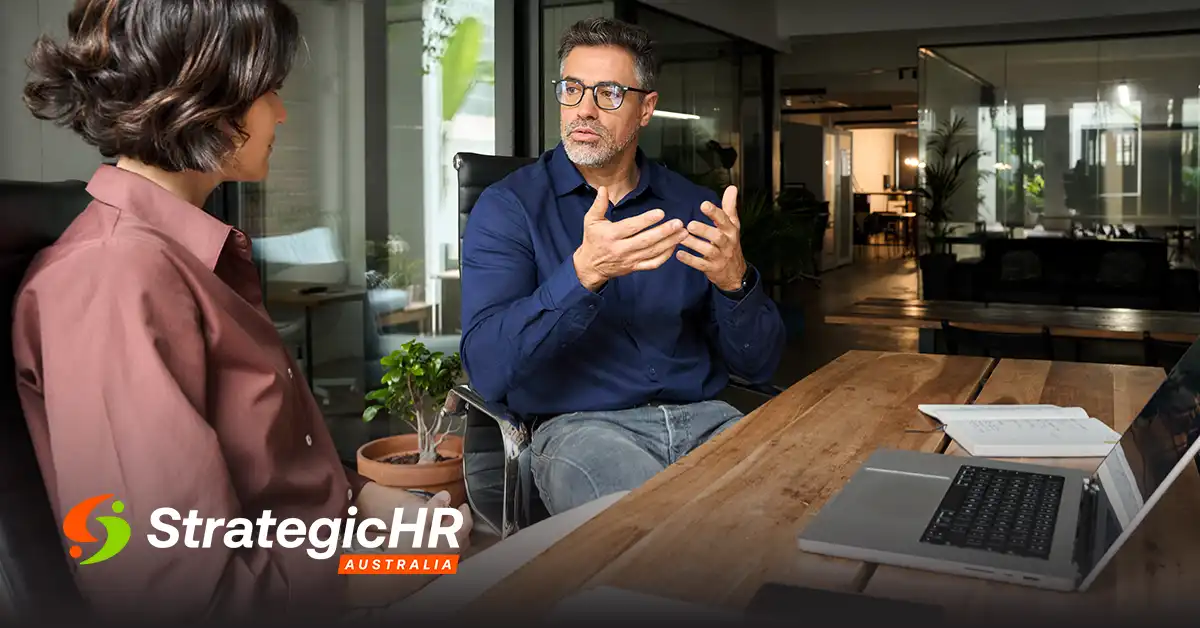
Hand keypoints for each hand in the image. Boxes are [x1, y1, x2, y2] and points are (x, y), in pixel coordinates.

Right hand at [344, 485, 473, 609]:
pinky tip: (429, 541)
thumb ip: (435, 507)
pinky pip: (443, 555)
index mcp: (454, 541)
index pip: (466, 524)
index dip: (465, 512)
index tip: (462, 506)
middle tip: (452, 515)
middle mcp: (453, 555)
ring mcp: (443, 565)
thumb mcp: (420, 520)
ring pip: (453, 547)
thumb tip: (446, 495)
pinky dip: (441, 545)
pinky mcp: (433, 572)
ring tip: (439, 526)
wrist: (395, 576)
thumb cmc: (409, 546)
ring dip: (450, 535)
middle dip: (458, 525)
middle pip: (462, 537)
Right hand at [573, 185, 688, 290]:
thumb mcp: (590, 220)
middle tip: (679, 223)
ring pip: (652, 252)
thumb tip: (603, 189)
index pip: (631, 227)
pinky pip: (652, 264)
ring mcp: (630, 260)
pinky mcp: (635, 268)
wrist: (591, 266)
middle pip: (646, 241)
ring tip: (683, 233)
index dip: (646, 220)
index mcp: (611, 235)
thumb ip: (598, 205)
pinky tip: (674, 246)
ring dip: (670, 243)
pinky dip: (665, 256)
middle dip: (664, 232)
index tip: (661, 213)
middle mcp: (622, 249)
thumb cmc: (592, 240)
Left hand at [676, 185, 747, 291]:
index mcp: (731, 231)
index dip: (715, 213)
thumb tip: (732, 187)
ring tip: (681, 237)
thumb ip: (729, 206)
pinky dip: (690, 260)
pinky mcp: (712, 268)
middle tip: (690, 225)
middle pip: (717, 236)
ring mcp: (719, 257)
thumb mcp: (733, 225)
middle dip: (704, 230)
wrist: (735, 272)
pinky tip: (679, 254)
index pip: (725, 220)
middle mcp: (727, 243)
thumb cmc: (730, 244)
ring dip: (694, 244)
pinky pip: (701, 264)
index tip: (704, 205)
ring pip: (708, 250)